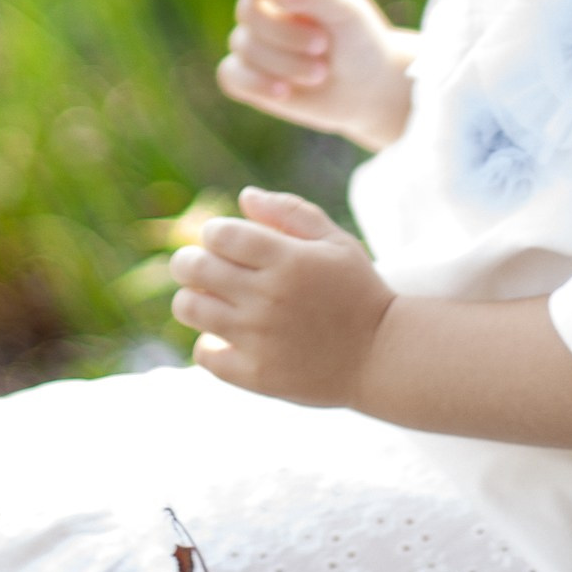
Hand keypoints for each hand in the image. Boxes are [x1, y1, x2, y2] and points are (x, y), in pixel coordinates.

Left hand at [169, 188, 394, 406]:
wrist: (383, 357)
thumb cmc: (358, 291)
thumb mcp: (336, 242)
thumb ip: (290, 212)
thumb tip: (244, 196)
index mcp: (287, 260)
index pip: (219, 233)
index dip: (213, 232)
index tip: (225, 242)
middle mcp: (267, 297)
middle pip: (193, 267)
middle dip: (189, 261)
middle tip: (201, 267)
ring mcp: (259, 339)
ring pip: (189, 309)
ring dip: (193, 298)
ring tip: (210, 300)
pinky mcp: (256, 374)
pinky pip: (204, 354)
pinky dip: (208, 343)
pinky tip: (226, 337)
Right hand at [217, 0, 415, 152]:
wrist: (366, 85)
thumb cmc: (356, 36)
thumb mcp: (346, 9)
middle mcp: (260, 5)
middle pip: (247, 10)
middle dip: (285, 32)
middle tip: (323, 45)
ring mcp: (250, 40)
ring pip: (244, 47)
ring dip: (286, 63)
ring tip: (321, 72)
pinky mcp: (245, 76)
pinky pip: (231, 76)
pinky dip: (257, 84)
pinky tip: (284, 92)